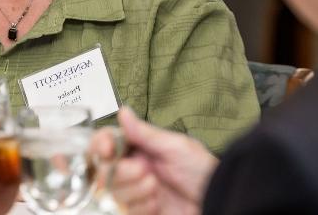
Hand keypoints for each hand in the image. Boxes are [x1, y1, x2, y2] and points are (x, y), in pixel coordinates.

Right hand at [91, 107, 217, 214]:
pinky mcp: (139, 210)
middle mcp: (133, 167)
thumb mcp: (175, 146)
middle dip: (122, 171)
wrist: (216, 201)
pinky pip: (125, 209)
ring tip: (157, 187)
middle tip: (145, 170)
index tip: (108, 149)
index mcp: (139, 147)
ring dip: (135, 189)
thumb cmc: (203, 171)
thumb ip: (145, 133)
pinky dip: (142, 206)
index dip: (101, 144)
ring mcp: (135, 190)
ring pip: (113, 190)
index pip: (106, 141)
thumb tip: (123, 112)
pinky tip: (158, 204)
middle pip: (104, 168)